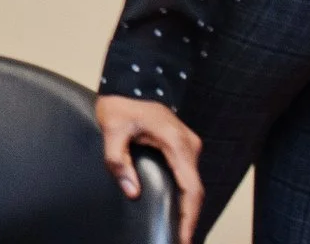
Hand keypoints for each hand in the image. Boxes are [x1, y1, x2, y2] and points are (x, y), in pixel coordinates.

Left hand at [97, 94, 203, 243]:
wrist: (129, 82)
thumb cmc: (122, 104)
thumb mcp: (112, 130)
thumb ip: (118, 161)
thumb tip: (131, 190)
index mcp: (176, 143)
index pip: (191, 188)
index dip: (189, 216)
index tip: (184, 236)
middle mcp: (189, 145)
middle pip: (196, 191)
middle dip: (190, 218)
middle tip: (180, 239)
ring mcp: (188, 146)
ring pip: (194, 184)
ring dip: (189, 208)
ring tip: (179, 230)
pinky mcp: (183, 148)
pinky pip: (188, 176)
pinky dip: (186, 195)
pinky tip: (178, 210)